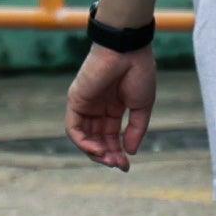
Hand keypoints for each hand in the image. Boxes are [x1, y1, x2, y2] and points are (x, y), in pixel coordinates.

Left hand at [63, 42, 157, 168]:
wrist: (128, 50)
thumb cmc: (138, 72)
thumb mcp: (142, 106)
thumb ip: (135, 129)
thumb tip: (130, 152)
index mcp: (113, 107)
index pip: (111, 136)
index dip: (118, 152)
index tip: (127, 165)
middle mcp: (97, 108)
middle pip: (98, 139)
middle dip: (107, 155)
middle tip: (119, 165)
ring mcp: (85, 105)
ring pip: (84, 137)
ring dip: (95, 152)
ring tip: (109, 159)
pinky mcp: (75, 101)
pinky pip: (74, 129)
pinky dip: (83, 142)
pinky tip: (97, 149)